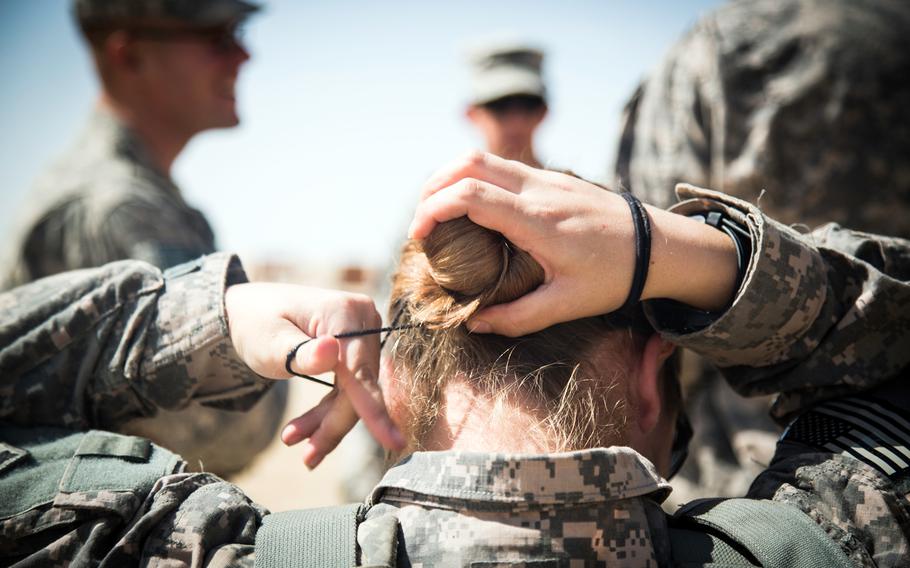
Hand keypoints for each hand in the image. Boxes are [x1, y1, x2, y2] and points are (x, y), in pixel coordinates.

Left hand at [224, 283, 403, 467]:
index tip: (392, 442)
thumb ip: (300, 353)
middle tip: (307, 457)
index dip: (373, 409)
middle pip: (361, 386)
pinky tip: (304, 429)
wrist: (251, 311)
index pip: (360, 371)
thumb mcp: (269, 343)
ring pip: (356, 392)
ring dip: (329, 421)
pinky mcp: (357, 349)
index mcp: (345, 312)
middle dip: (334, 423)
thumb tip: (332, 351)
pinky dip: (329, 410)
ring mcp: (363, 333)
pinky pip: (350, 387)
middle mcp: (364, 320)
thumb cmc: (256, 325)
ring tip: (293, 439)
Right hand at [409, 151, 736, 335]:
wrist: (661, 246)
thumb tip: (474, 323)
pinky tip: (473, 209)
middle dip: (432, 187)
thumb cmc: (615, 277)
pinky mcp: (553, 177)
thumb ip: (517, 317)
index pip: (470, 193)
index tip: (420, 236)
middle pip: (468, 162)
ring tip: (438, 212)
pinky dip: (475, 179)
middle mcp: (539, 189)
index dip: (433, 209)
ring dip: (452, 177)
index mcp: (537, 219)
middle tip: (421, 221)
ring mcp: (547, 177)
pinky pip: (503, 167)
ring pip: (485, 157)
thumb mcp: (567, 305)